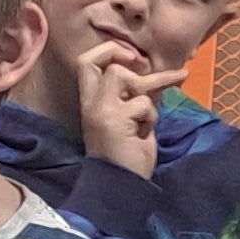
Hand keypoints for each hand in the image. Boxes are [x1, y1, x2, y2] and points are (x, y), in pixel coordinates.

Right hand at [81, 43, 164, 178]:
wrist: (119, 186)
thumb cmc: (126, 156)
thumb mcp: (128, 121)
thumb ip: (133, 98)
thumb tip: (154, 77)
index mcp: (90, 104)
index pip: (85, 63)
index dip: (107, 51)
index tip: (129, 57)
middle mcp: (92, 104)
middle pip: (101, 62)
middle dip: (126, 58)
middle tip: (142, 63)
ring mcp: (102, 110)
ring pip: (124, 77)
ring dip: (146, 94)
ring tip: (147, 119)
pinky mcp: (115, 119)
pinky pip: (143, 103)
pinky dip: (151, 118)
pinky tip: (143, 135)